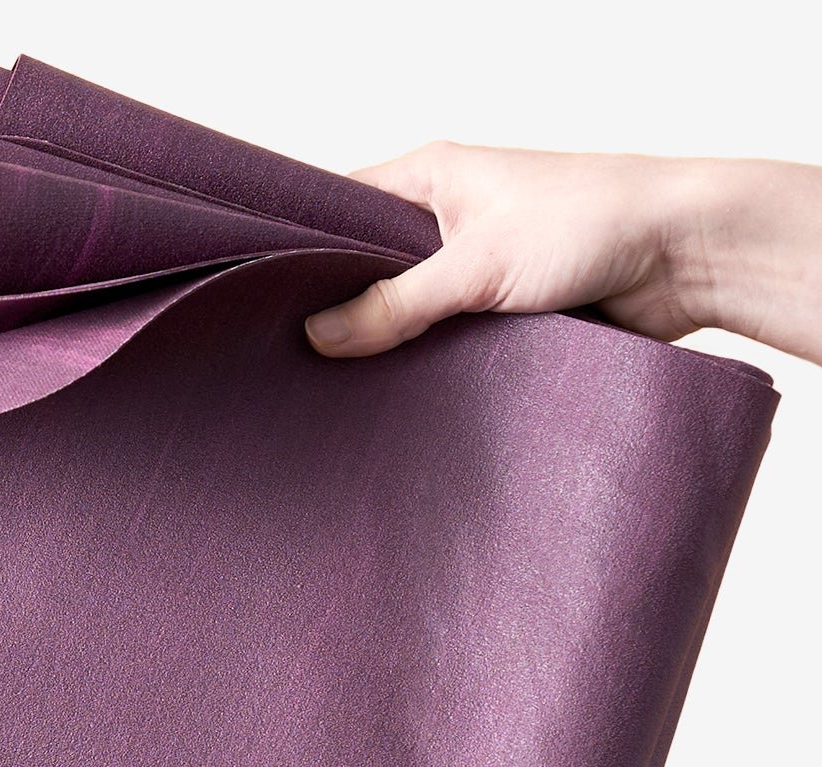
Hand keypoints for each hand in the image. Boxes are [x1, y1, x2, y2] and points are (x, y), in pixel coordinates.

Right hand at [304, 147, 821, 364]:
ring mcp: (476, 272)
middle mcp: (448, 221)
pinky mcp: (504, 320)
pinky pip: (449, 351)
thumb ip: (396, 305)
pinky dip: (433, 376)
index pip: (338, 208)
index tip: (258, 299)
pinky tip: (403, 408)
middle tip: (288, 365)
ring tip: (338, 397)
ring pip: (408, 320)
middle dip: (339, 317)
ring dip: (391, 355)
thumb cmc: (594, 220)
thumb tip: (318, 337)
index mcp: (431, 178)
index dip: (299, 252)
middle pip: (366, 273)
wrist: (688, 257)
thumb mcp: (477, 263)